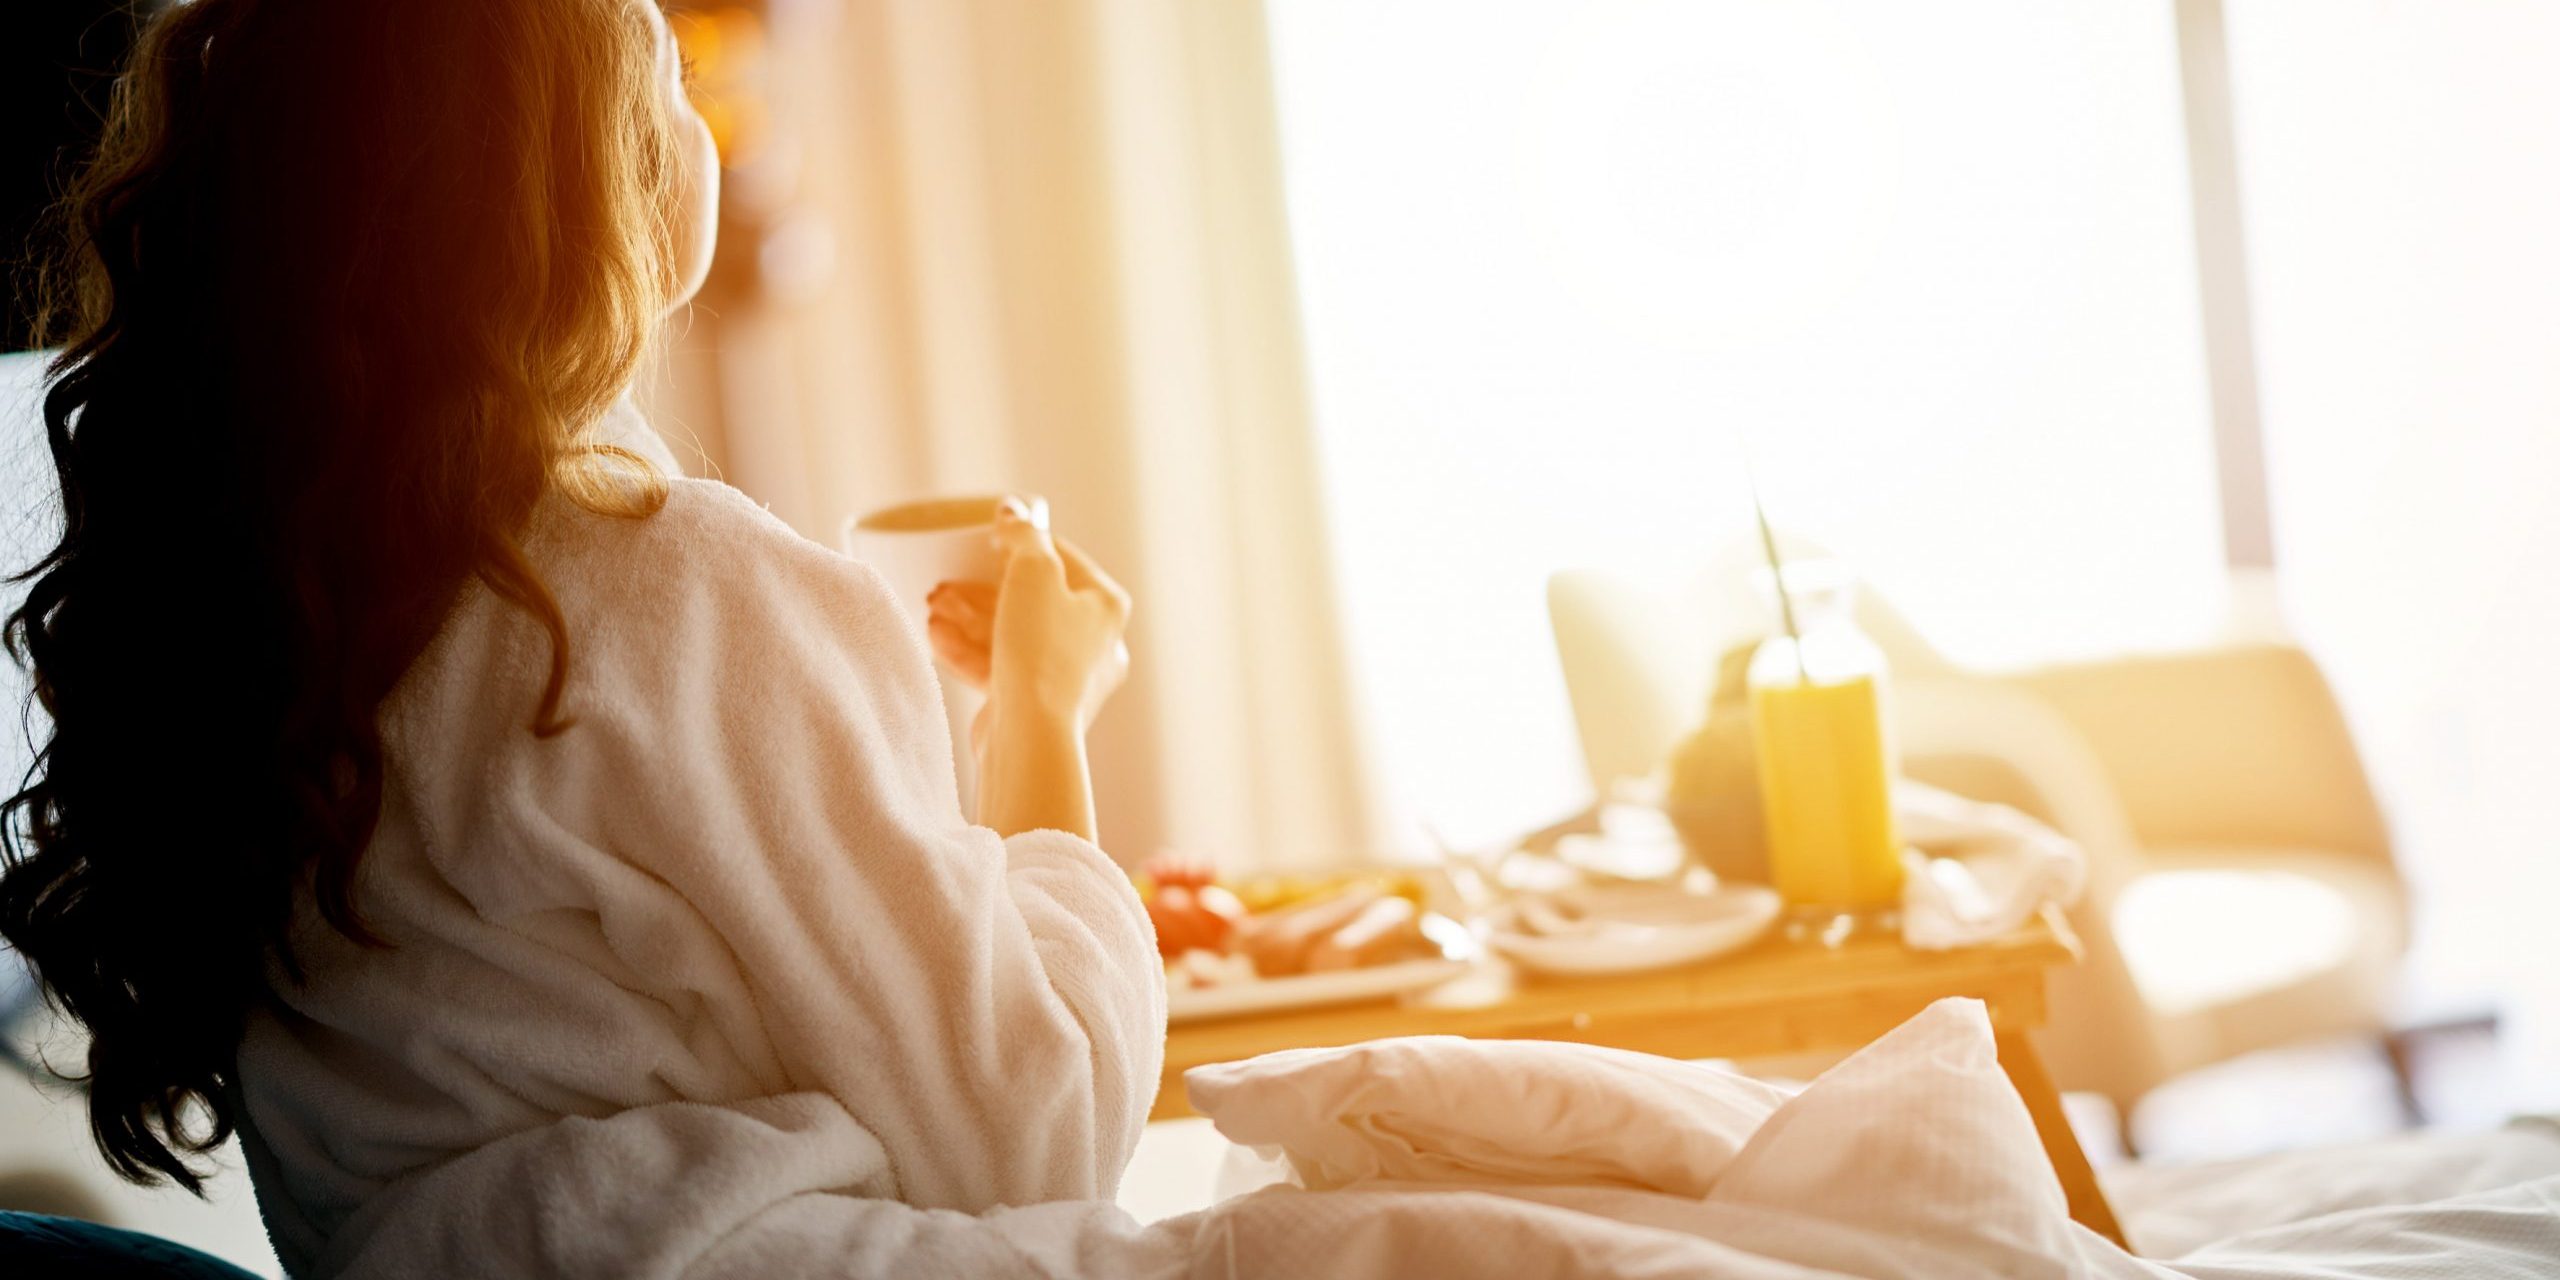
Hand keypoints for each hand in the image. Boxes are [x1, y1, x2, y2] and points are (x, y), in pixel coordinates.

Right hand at [927, 497, 1129, 729]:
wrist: (1031, 735)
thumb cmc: (1042, 649)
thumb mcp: (1032, 572)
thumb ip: (1022, 535)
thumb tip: (1013, 508)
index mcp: (1106, 606)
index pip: (1063, 557)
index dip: (1020, 542)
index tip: (983, 539)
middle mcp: (1094, 642)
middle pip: (1032, 599)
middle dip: (980, 589)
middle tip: (943, 583)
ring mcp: (1066, 677)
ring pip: (1012, 634)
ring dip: (968, 618)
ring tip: (933, 607)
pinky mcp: (1036, 705)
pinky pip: (1001, 667)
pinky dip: (969, 651)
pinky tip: (936, 639)